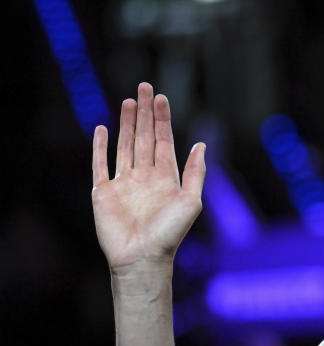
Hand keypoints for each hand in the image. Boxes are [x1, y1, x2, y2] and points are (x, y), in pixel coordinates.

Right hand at [91, 82, 205, 274]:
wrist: (142, 258)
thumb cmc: (169, 235)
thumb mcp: (191, 201)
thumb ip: (196, 173)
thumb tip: (201, 144)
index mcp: (167, 179)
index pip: (164, 141)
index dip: (162, 120)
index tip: (162, 98)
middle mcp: (145, 178)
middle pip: (144, 138)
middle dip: (145, 113)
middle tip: (145, 87)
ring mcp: (123, 183)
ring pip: (125, 146)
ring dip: (127, 123)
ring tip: (129, 101)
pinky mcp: (103, 192)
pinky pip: (100, 164)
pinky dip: (100, 146)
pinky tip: (103, 129)